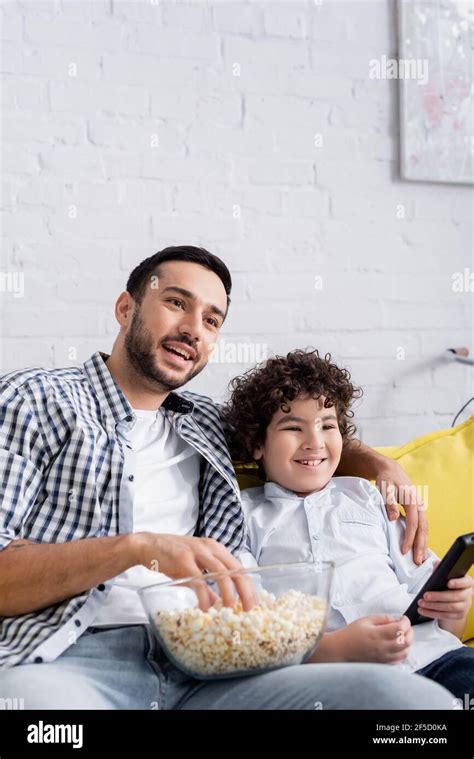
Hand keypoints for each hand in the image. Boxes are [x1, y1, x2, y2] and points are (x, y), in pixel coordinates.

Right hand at [133, 532, 257, 611]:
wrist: (147, 545)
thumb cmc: (171, 556)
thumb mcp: (194, 567)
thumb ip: (206, 583)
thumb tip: (216, 602)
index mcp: (216, 549)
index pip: (240, 567)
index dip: (249, 586)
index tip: (254, 604)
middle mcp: (211, 548)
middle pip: (236, 570)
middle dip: (245, 591)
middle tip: (248, 609)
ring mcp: (198, 552)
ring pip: (222, 573)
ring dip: (228, 594)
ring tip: (229, 609)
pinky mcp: (183, 560)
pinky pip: (199, 580)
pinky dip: (204, 596)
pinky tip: (204, 607)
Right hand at [336, 614, 412, 663]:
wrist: (341, 650)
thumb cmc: (351, 634)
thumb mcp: (365, 620)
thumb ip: (382, 618)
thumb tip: (395, 619)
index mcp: (378, 634)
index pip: (400, 628)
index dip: (405, 621)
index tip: (404, 618)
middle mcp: (383, 647)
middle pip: (406, 641)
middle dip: (410, 631)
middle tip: (406, 626)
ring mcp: (384, 658)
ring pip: (405, 652)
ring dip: (408, 643)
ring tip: (402, 635)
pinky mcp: (383, 664)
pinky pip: (399, 660)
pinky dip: (403, 652)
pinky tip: (398, 646)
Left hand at [375, 460, 427, 564]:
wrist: (390, 470)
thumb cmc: (386, 479)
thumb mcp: (385, 488)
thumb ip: (390, 503)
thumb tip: (394, 518)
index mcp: (411, 500)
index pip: (413, 524)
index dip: (409, 538)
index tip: (404, 550)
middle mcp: (418, 504)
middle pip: (423, 528)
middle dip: (421, 545)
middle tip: (418, 561)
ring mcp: (419, 507)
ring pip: (424, 528)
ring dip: (423, 543)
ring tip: (421, 558)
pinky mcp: (416, 509)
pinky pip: (421, 525)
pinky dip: (421, 537)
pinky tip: (419, 546)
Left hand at [417, 562, 472, 621]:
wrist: (450, 600)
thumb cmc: (446, 585)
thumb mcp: (444, 576)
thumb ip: (440, 569)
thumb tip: (437, 563)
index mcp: (466, 582)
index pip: (466, 582)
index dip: (458, 583)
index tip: (448, 583)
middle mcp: (467, 594)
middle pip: (455, 596)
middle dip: (438, 596)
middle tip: (425, 595)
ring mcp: (464, 606)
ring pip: (450, 607)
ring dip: (434, 606)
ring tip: (422, 603)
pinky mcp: (458, 615)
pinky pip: (446, 615)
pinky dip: (433, 613)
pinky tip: (423, 611)